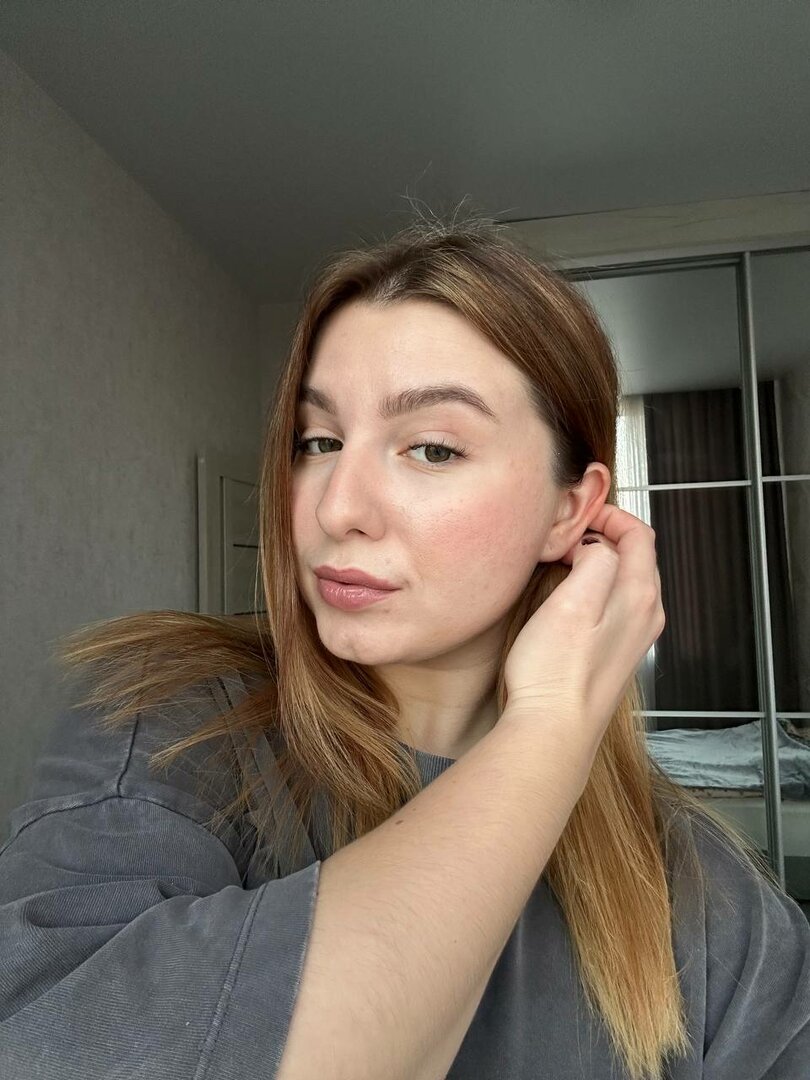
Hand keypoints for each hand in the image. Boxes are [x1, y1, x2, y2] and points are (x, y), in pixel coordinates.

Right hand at [502, 504, 663, 745]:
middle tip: (568, 531)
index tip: (578, 512)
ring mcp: (634, 637)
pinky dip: (597, 586)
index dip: (610, 515)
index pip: (639, 534)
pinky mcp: (616, 654)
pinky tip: (569, 595)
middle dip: (606, 534)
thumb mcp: (573, 600)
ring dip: (600, 561)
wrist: (553, 731)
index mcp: (639, 595)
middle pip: (637, 556)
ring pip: (627, 580)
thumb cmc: (556, 671)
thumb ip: (595, 559)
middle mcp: (646, 615)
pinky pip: (616, 605)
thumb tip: (595, 546)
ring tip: (565, 557)